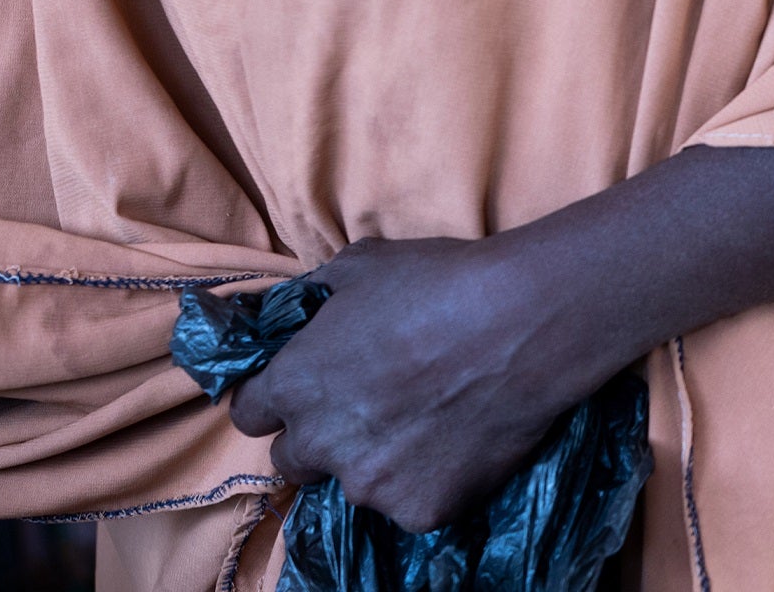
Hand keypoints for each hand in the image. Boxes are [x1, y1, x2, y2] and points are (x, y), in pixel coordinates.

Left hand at [226, 235, 608, 531]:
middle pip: (293, 460)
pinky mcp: (422, 509)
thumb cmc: (442, 282)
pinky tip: (463, 439)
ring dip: (378, 459)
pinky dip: (432, 478)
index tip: (310, 385)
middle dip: (321, 436)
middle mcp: (320, 444)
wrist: (523, 322)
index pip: (250, 412)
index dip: (278, 397)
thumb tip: (310, 304)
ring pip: (358, 482)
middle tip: (371, 407)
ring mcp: (371, 484)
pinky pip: (414, 501)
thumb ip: (321, 294)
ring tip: (432, 421)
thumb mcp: (364, 264)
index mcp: (295, 384)